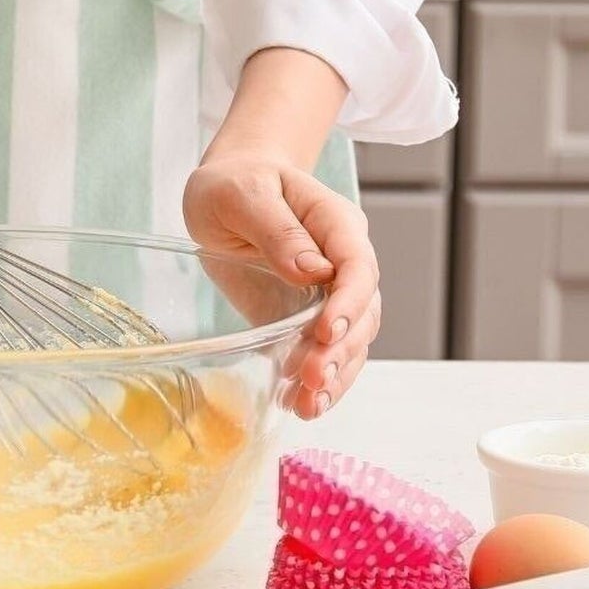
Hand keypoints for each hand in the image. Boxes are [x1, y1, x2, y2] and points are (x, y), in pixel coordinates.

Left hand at [183, 48, 379, 418]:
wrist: (226, 189)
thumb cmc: (233, 183)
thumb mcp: (243, 195)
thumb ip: (277, 230)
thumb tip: (312, 270)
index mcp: (334, 223)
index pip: (357, 265)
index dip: (348, 302)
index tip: (325, 331)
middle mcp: (341, 261)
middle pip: (362, 311)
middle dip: (341, 349)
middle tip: (311, 377)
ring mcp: (328, 293)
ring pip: (351, 340)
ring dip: (335, 375)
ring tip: (309, 405)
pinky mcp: (305, 316)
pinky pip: (323, 351)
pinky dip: (317, 381)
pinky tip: (300, 404)